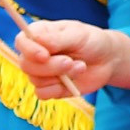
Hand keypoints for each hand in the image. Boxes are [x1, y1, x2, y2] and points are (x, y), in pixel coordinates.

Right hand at [15, 19, 129, 99]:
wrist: (107, 60)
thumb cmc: (92, 41)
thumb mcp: (78, 35)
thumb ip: (58, 39)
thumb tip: (38, 40)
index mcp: (40, 34)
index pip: (21, 41)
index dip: (29, 50)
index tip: (44, 55)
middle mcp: (36, 53)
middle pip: (26, 65)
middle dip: (50, 66)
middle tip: (70, 62)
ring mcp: (41, 72)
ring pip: (36, 80)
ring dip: (60, 76)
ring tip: (80, 66)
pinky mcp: (49, 87)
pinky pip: (42, 94)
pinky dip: (59, 89)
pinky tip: (72, 82)